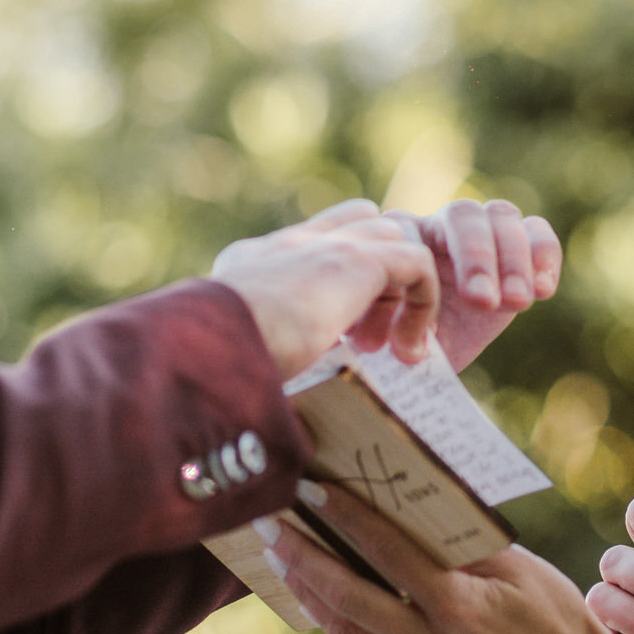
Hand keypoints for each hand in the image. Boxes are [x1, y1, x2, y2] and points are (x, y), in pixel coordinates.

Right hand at [210, 199, 440, 376]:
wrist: (211, 346)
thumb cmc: (209, 370)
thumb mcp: (229, 358)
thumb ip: (249, 360)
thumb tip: (258, 406)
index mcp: (251, 263)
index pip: (306, 243)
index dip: (337, 278)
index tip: (341, 338)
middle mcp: (287, 243)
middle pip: (356, 226)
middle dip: (376, 277)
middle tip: (369, 344)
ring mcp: (323, 246)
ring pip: (390, 237)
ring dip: (401, 292)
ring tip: (396, 351)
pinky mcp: (357, 260)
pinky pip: (417, 262)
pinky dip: (424, 302)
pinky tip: (409, 350)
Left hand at [262, 481, 631, 633]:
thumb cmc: (548, 609)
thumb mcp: (513, 563)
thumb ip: (457, 542)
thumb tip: (404, 503)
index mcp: (460, 606)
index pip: (387, 553)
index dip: (344, 518)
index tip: (309, 488)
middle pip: (349, 599)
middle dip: (303, 558)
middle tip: (270, 524)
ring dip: (311, 594)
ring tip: (284, 558)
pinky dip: (342, 625)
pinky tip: (322, 597)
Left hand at [383, 198, 562, 369]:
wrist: (432, 354)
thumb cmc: (403, 344)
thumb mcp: (392, 340)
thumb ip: (392, 329)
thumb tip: (402, 334)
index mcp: (400, 238)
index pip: (409, 230)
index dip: (421, 268)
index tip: (434, 315)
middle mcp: (440, 224)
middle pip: (462, 215)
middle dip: (476, 257)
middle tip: (483, 302)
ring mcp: (482, 229)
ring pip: (502, 216)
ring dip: (512, 260)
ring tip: (517, 303)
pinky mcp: (519, 245)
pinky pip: (537, 231)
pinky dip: (544, 254)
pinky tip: (543, 291)